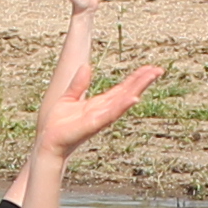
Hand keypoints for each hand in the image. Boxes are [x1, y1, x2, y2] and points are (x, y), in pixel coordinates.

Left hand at [35, 57, 161, 156]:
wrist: (49, 142)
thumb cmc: (58, 124)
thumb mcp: (69, 98)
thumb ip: (79, 84)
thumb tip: (86, 66)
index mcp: (100, 103)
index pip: (122, 88)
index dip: (136, 78)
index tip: (149, 68)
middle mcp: (105, 110)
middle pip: (128, 92)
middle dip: (143, 81)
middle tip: (158, 70)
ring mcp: (101, 117)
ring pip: (123, 101)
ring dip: (138, 89)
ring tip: (151, 77)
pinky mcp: (94, 124)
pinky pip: (111, 114)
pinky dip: (122, 106)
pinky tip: (134, 98)